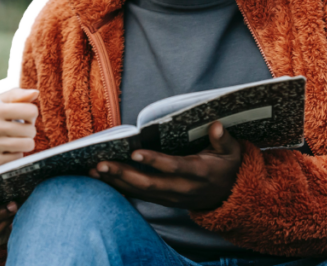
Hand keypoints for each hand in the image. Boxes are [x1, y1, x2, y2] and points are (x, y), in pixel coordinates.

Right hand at [0, 88, 38, 172]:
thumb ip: (13, 96)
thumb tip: (35, 93)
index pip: (29, 111)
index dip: (30, 113)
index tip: (24, 116)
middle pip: (30, 130)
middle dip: (28, 129)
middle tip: (18, 129)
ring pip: (27, 145)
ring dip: (23, 143)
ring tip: (13, 140)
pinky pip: (17, 158)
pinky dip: (14, 154)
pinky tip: (4, 150)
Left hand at [91, 121, 242, 210]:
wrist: (228, 197)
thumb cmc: (227, 168)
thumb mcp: (232, 153)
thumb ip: (224, 139)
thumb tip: (216, 125)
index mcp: (199, 173)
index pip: (174, 167)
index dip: (154, 161)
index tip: (134, 152)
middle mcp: (182, 188)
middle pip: (149, 184)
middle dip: (123, 174)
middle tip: (101, 163)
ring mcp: (171, 197)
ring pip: (140, 192)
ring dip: (116, 181)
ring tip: (94, 170)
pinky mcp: (163, 200)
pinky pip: (139, 195)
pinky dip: (119, 187)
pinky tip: (101, 179)